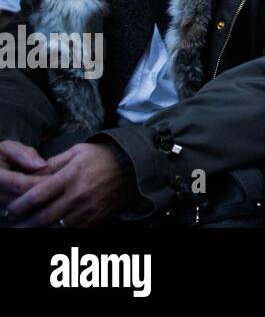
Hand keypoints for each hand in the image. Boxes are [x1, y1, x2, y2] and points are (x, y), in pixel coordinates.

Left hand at [4, 143, 130, 226]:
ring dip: (38, 229)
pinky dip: (58, 230)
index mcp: (71, 176)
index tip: (10, 209)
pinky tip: (49, 228)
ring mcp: (87, 209)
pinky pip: (71, 230)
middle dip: (24, 222)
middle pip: (42, 217)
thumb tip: (34, 172)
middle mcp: (77, 195)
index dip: (19, 206)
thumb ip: (54, 162)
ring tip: (27, 228)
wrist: (135, 168)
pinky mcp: (95, 219)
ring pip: (55, 227)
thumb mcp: (78, 151)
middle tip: (13, 223)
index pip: (37, 196)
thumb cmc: (104, 156)